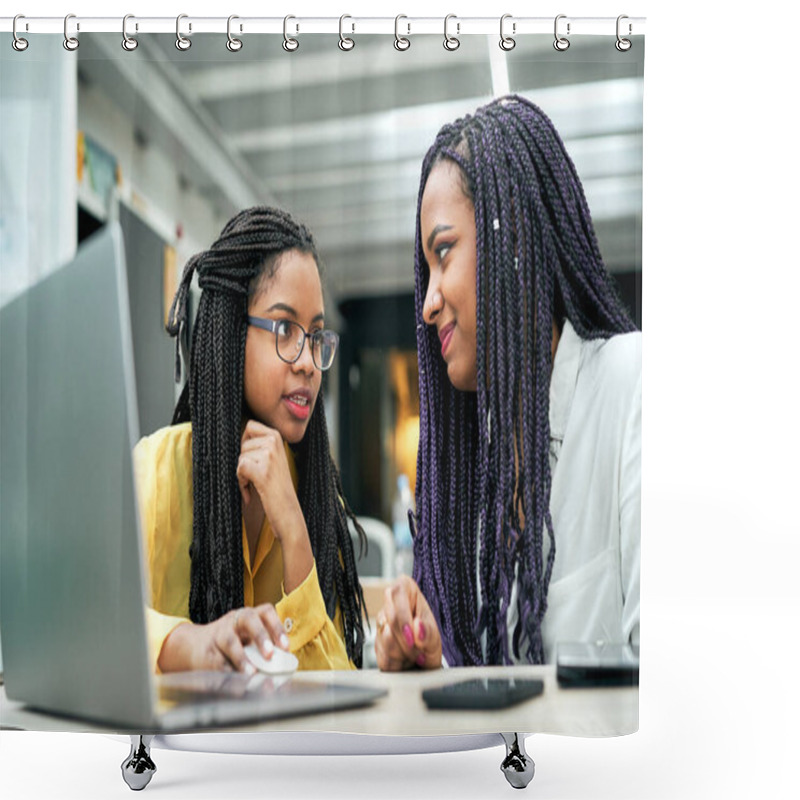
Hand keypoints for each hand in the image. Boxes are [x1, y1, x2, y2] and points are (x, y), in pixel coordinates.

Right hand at [158, 603, 289, 673]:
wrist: (194, 645)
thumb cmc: (230, 642)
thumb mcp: (246, 638)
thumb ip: (262, 648)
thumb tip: (282, 665)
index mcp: (248, 616)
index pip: (265, 612)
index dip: (277, 627)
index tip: (285, 646)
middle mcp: (234, 621)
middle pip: (248, 619)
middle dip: (261, 636)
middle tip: (270, 654)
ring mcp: (218, 634)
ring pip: (230, 641)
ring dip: (242, 658)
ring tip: (252, 672)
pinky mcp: (207, 651)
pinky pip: (217, 661)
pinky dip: (228, 672)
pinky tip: (236, 682)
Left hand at [237, 419, 303, 541]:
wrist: (289, 512)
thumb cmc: (277, 487)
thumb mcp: (273, 459)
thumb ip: (260, 445)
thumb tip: (237, 435)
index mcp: (277, 436)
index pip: (250, 426)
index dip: (244, 442)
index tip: (250, 458)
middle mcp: (274, 442)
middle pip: (242, 444)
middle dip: (243, 462)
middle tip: (254, 477)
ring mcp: (269, 455)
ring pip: (240, 458)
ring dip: (242, 475)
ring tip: (254, 485)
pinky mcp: (263, 471)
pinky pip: (240, 469)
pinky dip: (241, 483)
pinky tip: (250, 492)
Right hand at [375, 575, 441, 670]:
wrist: (426, 661)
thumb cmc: (429, 639)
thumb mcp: (435, 636)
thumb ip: (428, 632)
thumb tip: (418, 627)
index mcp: (405, 588)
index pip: (395, 595)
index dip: (402, 619)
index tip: (412, 639)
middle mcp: (390, 603)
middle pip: (389, 620)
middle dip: (405, 643)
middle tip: (420, 653)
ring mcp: (380, 623)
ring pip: (384, 641)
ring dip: (403, 655)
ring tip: (415, 655)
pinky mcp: (375, 642)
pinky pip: (382, 658)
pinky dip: (396, 665)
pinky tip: (405, 661)